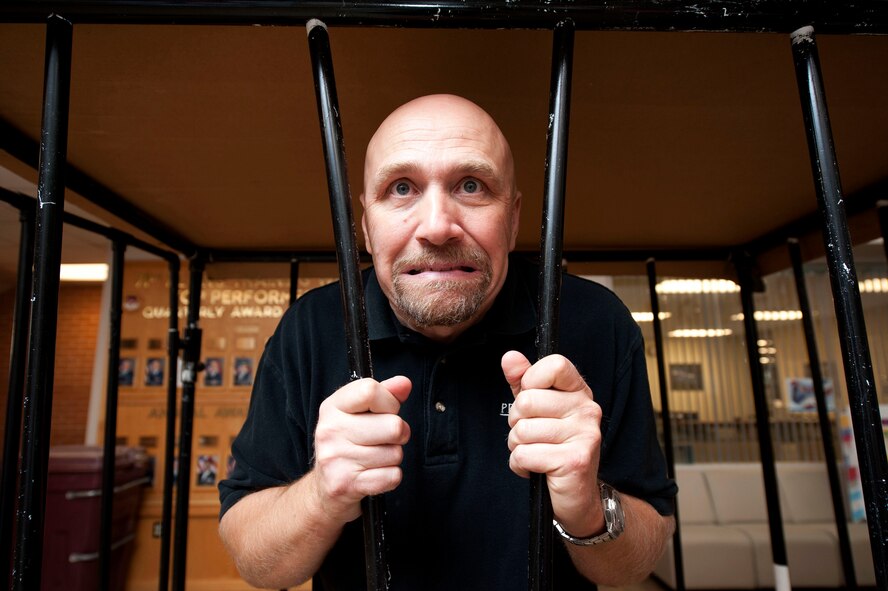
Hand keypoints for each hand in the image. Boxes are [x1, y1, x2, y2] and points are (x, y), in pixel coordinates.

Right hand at [310, 376, 411, 523]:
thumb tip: (404, 383)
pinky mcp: (345, 484)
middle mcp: (330, 430)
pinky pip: (392, 476)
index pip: (370, 390)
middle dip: (399, 434)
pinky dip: (390, 477)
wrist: (323, 489)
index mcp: (332, 407)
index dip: (389, 402)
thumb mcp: (358, 413)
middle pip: (394, 426)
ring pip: (396, 453)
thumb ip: (384, 394)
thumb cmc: (347, 444)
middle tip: (385, 439)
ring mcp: (335, 458)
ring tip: (375, 458)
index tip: (386, 411)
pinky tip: (374, 474)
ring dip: (392, 457)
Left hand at [502, 351, 603, 536]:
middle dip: (517, 423)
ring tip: (536, 453)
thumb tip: (509, 357)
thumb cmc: (555, 448)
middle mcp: (587, 410)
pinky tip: (536, 468)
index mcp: (579, 392)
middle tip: (532, 436)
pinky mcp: (575, 460)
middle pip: (527, 401)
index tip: (531, 399)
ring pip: (522, 431)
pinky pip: (525, 455)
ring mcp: (584, 435)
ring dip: (518, 447)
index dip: (531, 380)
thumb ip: (523, 382)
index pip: (554, 365)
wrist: (578, 496)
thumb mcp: (538, 410)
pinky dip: (520, 465)